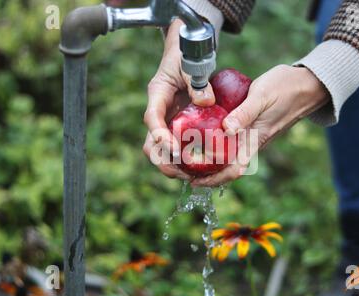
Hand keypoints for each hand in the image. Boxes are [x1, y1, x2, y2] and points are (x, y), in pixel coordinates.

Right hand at [143, 19, 215, 179]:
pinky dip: (183, 161)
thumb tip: (207, 102)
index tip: (173, 149)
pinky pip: (176, 149)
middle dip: (163, 160)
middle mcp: (159, 112)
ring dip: (172, 166)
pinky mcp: (177, 129)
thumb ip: (198, 81)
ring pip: (160, 151)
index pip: (152, 118)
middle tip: (182, 172)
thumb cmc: (188, 57)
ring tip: (192, 176)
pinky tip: (199, 169)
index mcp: (158, 94)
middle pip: (151, 143)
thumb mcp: (193, 64)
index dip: (160, 136)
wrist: (187, 57)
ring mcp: (167, 122)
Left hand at [191, 65, 329, 186]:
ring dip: (210, 159)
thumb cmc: (285, 88)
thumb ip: (245, 113)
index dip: (215, 180)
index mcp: (255, 139)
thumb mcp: (262, 96)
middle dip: (207, 172)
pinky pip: (232, 141)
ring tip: (188, 156)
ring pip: (228, 154)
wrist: (307, 84)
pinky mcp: (252, 126)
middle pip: (228, 166)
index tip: (195, 181)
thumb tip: (226, 129)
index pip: (234, 169)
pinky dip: (217, 143)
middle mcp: (253, 141)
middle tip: (183, 169)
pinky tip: (204, 135)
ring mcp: (253, 135)